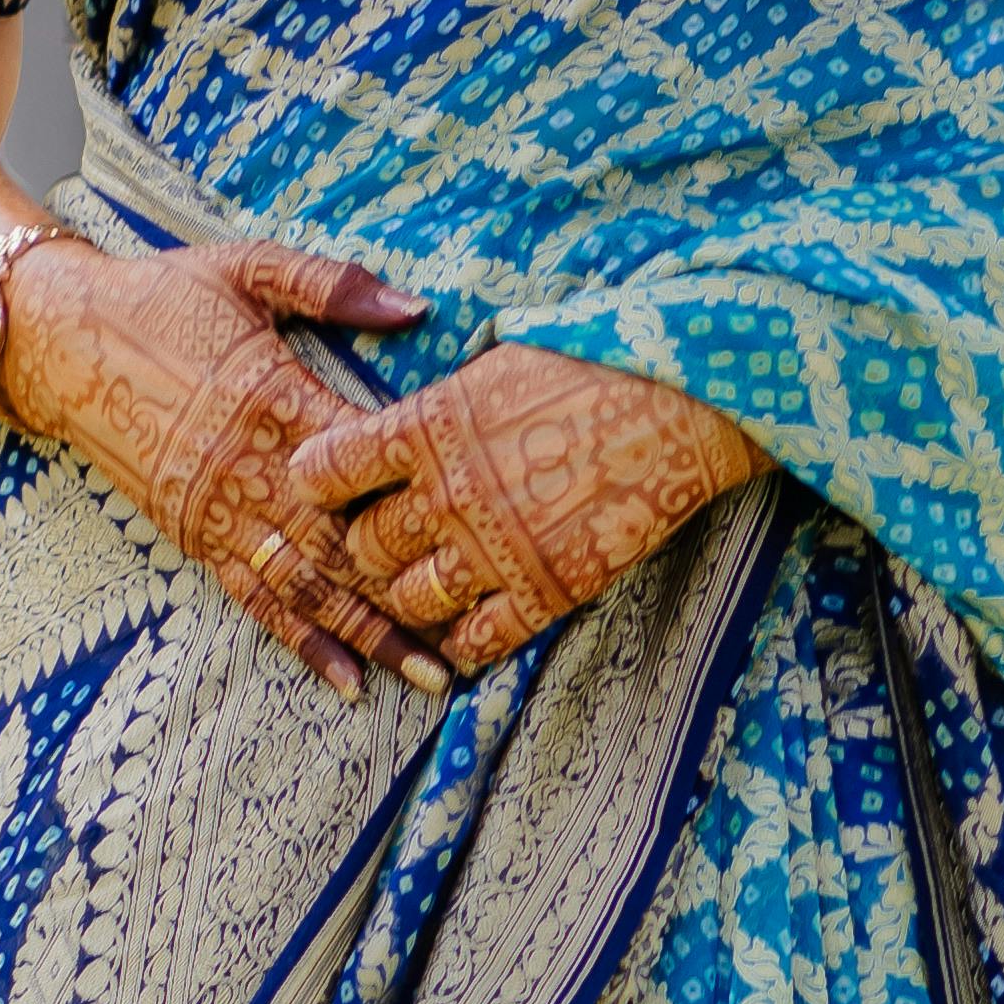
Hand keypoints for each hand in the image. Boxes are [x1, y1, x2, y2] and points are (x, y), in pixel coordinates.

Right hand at [0, 224, 430, 692]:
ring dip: (367, 634)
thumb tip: (417, 306)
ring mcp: (220, 509)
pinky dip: (300, 640)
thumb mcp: (243, 266)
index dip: (417, 491)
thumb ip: (328, 284)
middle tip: (475, 636)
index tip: (480, 523)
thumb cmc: (158, 296)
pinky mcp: (192, 534)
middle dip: (409, 592)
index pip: (361, 456)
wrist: (59, 339)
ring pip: (306, 585)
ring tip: (425, 676)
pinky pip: (253, 597)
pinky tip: (344, 679)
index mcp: (273, 396)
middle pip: (344, 542)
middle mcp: (250, 466)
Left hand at [285, 343, 764, 679]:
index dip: (321, 484)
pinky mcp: (546, 591)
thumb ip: (435, 407)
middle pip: (361, 548)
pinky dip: (466, 637)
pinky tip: (478, 614)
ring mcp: (496, 550)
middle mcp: (448, 494)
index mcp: (425, 427)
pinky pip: (477, 641)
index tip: (337, 484)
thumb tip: (398, 423)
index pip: (323, 472)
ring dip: (414, 594)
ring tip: (437, 576)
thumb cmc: (591, 362)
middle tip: (393, 537)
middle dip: (367, 546)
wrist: (682, 401)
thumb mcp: (492, 362)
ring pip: (408, 601)